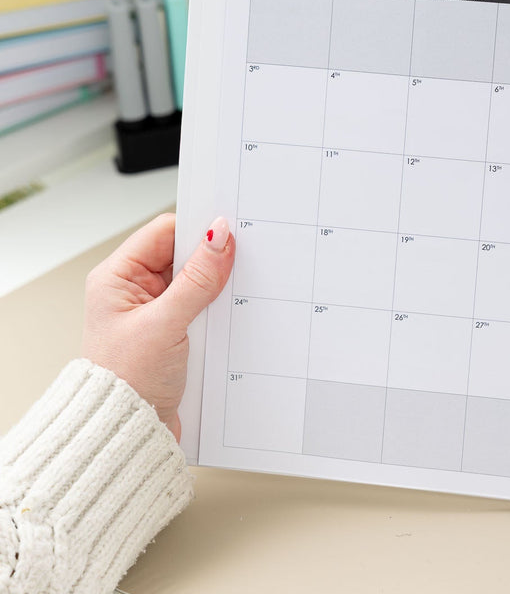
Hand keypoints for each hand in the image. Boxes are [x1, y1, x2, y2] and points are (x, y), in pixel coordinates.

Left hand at [81, 213, 234, 440]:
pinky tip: (225, 317)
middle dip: (210, 260)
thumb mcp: (165, 324)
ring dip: (214, 287)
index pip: (164, 232)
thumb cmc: (126, 383)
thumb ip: (197, 279)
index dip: (197, 230)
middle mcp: (134, 290)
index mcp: (117, 277)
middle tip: (235, 265)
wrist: (125, 435)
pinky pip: (201, 305)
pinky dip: (216, 308)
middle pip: (182, 254)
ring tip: (224, 301)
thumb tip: (219, 238)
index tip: (229, 233)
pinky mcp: (172, 330)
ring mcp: (155, 311)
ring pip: (195, 281)